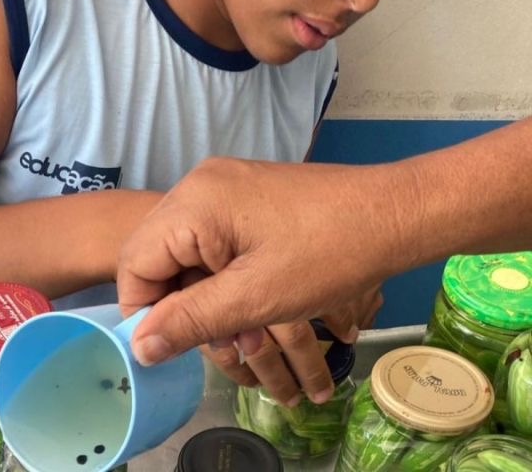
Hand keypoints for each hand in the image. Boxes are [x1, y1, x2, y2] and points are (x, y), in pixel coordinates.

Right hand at [117, 157, 401, 388]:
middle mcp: (200, 184)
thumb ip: (191, 320)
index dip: (145, 312)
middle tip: (218, 337)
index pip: (136, 262)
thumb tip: (140, 346)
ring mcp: (224, 185)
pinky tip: (251, 295)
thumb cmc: (331, 253)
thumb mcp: (256, 298)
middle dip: (182, 305)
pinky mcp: (246, 193)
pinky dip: (224, 273)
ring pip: (188, 252)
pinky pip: (213, 238)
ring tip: (243, 323)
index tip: (172, 348)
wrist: (396, 211)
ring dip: (207, 294)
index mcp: (193, 201)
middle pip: (159, 257)